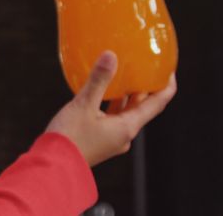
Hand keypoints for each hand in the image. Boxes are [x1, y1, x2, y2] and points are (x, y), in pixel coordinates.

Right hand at [45, 51, 175, 166]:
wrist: (53, 166)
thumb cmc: (69, 138)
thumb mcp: (83, 105)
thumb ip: (98, 80)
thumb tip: (111, 56)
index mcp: (127, 128)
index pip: (157, 104)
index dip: (166, 87)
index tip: (169, 71)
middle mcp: (124, 135)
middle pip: (142, 108)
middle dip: (145, 88)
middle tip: (146, 68)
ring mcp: (112, 139)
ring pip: (125, 113)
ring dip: (128, 96)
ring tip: (126, 75)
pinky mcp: (99, 140)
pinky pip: (111, 118)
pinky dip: (112, 104)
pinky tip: (102, 94)